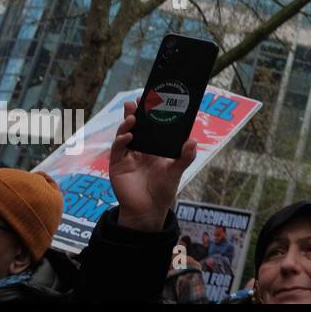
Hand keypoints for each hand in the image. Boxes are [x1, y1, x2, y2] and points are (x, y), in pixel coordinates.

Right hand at [109, 99, 196, 231]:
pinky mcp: (117, 165)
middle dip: (135, 114)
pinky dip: (121, 141)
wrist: (148, 210)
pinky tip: (128, 136)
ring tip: (133, 117)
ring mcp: (127, 156)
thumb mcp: (177, 171)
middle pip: (136, 127)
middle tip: (136, 101)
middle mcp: (140, 150)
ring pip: (124, 134)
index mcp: (154, 148)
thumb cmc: (163, 190)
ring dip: (127, 125)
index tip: (153, 101)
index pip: (152, 128)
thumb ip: (185, 157)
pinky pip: (118, 149)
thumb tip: (192, 141)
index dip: (151, 115)